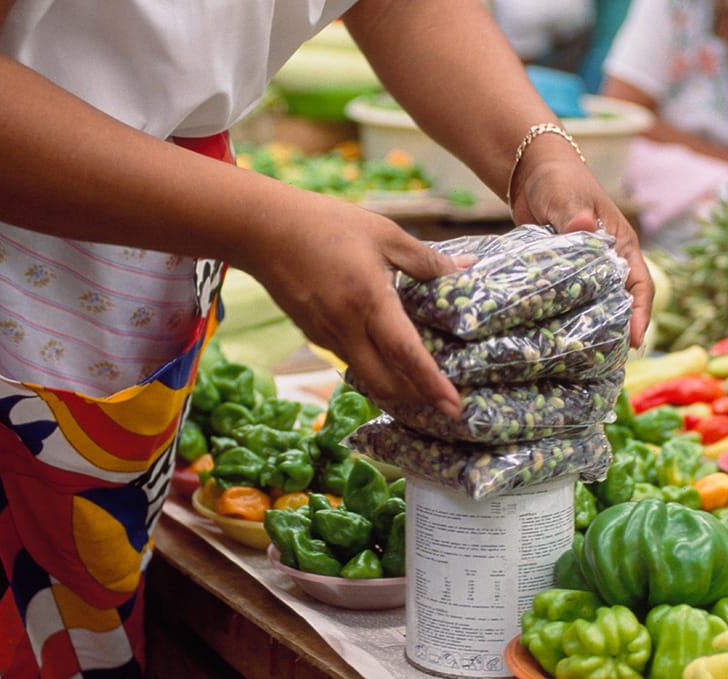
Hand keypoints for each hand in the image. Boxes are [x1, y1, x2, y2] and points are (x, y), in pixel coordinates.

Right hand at [237, 191, 466, 416]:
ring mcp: (325, 335)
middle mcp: (345, 327)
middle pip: (384, 383)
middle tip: (445, 403)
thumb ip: (427, 259)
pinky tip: (390, 360)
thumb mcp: (384, 234)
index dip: (431, 383)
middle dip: (417, 399)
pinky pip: (350, 362)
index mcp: (368, 300)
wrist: (261, 228)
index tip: (454, 405)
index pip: (405, 353)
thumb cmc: (326, 224)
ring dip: (396, 388)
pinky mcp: (313, 335)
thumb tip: (466, 268)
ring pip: (366, 377)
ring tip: (424, 386)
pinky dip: (374, 370)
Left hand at [508, 134, 654, 348]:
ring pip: (594, 306)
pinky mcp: (562, 275)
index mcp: (621, 245)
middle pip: (620, 304)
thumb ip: (574, 214)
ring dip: (591, 329)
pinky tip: (554, 338)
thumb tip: (583, 228)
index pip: (640, 285)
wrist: (531, 171)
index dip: (641, 314)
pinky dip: (565, 318)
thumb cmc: (559, 180)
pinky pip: (569, 301)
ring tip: (583, 359)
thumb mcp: (567, 196)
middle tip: (607, 360)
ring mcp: (585, 271)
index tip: (636, 340)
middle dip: (617, 332)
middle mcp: (608, 263)